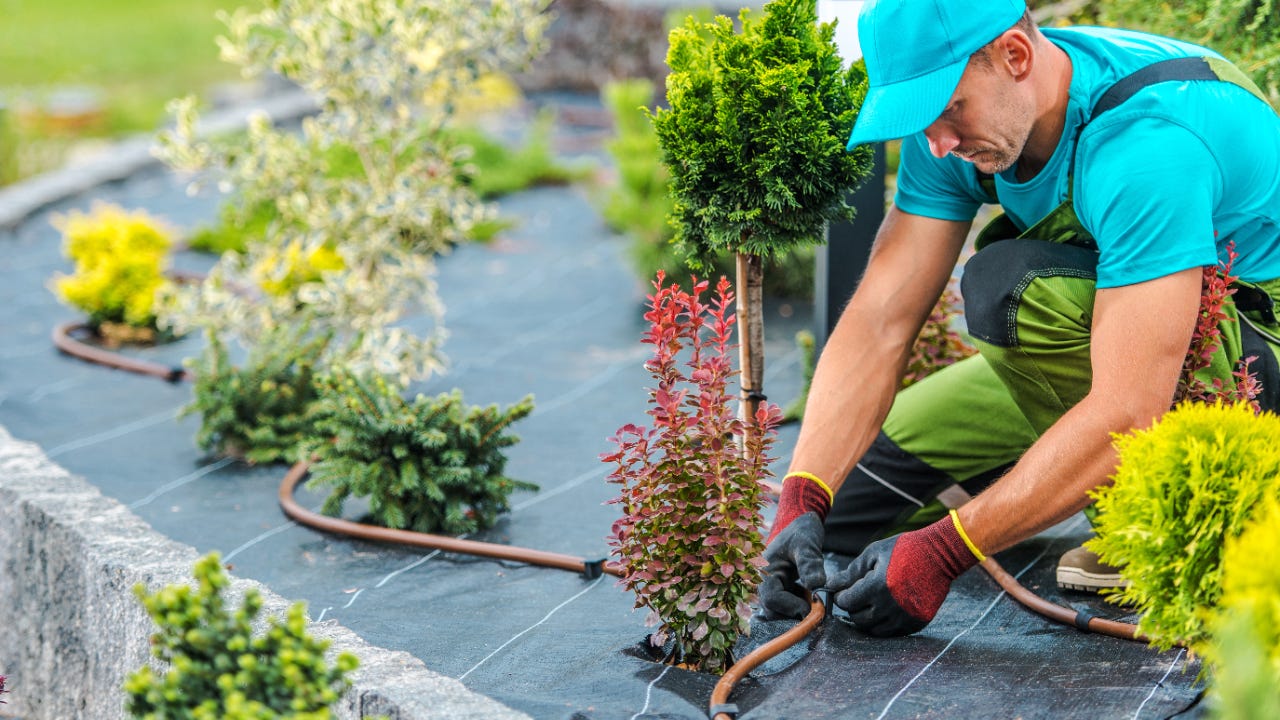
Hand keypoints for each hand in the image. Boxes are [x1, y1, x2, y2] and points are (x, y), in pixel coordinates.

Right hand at [758, 473, 833, 618]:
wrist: (799, 523)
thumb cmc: (801, 531)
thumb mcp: (807, 544)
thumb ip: (810, 564)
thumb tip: (817, 586)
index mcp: (764, 570)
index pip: (772, 599)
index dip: (791, 607)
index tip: (812, 607)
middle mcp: (763, 581)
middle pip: (772, 611)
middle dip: (793, 612)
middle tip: (814, 605)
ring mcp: (769, 586)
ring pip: (777, 612)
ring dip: (795, 610)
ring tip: (811, 597)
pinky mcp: (778, 589)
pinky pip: (783, 607)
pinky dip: (796, 606)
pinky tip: (807, 593)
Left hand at [826, 513, 980, 636]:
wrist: (940, 556)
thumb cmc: (903, 549)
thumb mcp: (874, 554)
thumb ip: (851, 572)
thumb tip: (831, 585)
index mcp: (876, 588)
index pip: (846, 603)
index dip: (841, 596)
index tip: (843, 590)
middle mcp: (890, 607)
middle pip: (857, 619)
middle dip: (853, 608)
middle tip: (857, 596)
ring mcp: (904, 618)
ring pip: (874, 630)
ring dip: (867, 618)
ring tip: (871, 602)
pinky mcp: (916, 623)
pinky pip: (892, 632)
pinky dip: (884, 623)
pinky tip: (885, 609)